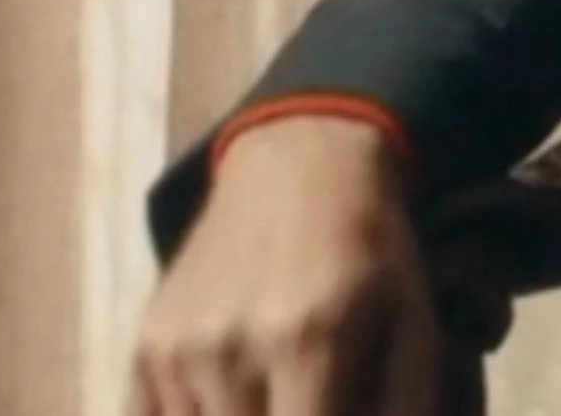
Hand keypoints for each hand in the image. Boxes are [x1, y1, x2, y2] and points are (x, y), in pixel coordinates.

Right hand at [130, 118, 442, 415]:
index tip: (334, 413)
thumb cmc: (369, 252)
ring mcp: (176, 352)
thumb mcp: (415, 322)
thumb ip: (407, 407)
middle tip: (312, 402)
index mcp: (306, 342)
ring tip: (279, 396)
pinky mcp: (145, 349)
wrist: (295, 169)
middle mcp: (229, 350)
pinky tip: (234, 400)